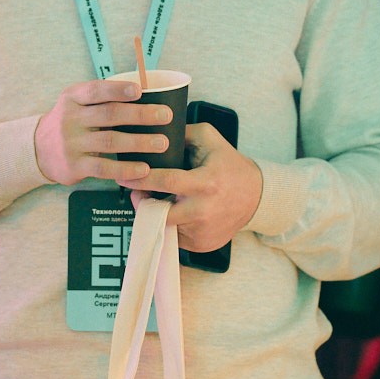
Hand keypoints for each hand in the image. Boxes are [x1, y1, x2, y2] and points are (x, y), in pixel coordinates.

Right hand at [35, 79, 172, 185]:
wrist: (38, 150)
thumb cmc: (71, 122)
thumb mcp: (77, 103)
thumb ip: (102, 99)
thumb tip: (147, 95)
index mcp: (73, 97)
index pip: (96, 90)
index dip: (118, 90)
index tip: (140, 90)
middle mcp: (70, 118)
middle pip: (109, 114)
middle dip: (140, 114)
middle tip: (166, 116)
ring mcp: (71, 143)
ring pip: (109, 141)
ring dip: (139, 141)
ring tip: (162, 142)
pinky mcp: (74, 166)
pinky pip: (103, 168)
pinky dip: (125, 169)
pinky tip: (143, 169)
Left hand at [116, 122, 260, 251]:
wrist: (256, 197)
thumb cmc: (230, 166)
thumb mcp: (210, 140)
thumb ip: (183, 133)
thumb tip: (153, 132)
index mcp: (206, 183)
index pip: (166, 182)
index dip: (141, 179)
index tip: (123, 176)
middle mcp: (203, 211)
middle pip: (159, 213)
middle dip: (143, 203)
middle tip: (139, 192)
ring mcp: (202, 232)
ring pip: (165, 226)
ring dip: (158, 214)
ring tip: (164, 199)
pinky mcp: (201, 246)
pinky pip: (175, 238)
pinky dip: (172, 226)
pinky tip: (178, 212)